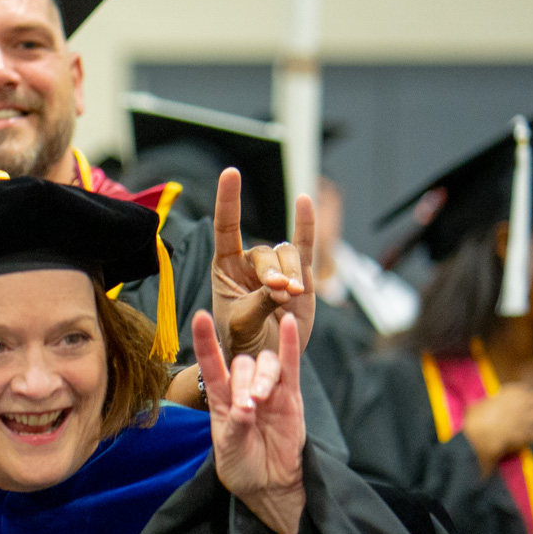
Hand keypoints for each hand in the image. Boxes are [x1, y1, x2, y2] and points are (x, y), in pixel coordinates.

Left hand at [196, 310, 305, 533]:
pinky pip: (292, 365)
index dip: (205, 341)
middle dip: (244, 383)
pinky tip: (290, 324)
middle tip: (247, 407)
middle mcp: (242, 389)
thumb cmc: (241, 465)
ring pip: (266, 365)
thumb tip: (245, 409)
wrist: (268, 483)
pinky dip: (291, 345)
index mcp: (220, 399)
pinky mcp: (292, 397)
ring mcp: (269, 390)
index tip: (200, 317)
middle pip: (243, 365)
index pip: (210, 364)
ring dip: (263, 377)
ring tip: (261, 400)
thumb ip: (236, 428)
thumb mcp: (230, 450)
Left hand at [209, 167, 317, 357]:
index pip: (226, 227)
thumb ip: (259, 303)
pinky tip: (304, 201)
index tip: (231, 172)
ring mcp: (276, 269)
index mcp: (225, 268)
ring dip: (291, 273)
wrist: (260, 361)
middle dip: (274, 271)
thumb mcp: (241, 324)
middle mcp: (249, 263)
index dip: (228, 200)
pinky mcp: (301, 279)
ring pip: (288, 255)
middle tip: (279, 293)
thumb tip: (282, 288)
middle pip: (266, 252)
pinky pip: (305, 247)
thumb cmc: (240, 342)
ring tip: (291, 296)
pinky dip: (307, 225)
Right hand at [461, 383, 532, 475]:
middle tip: (530, 411)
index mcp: (512, 391)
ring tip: (532, 423)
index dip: (523, 396)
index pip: (525, 388)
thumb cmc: (475, 419)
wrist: (479, 437)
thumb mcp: (476, 406)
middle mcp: (525, 401)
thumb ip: (484, 404)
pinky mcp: (531, 433)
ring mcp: (530, 417)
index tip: (517, 401)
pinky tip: (531, 435)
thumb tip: (479, 405)